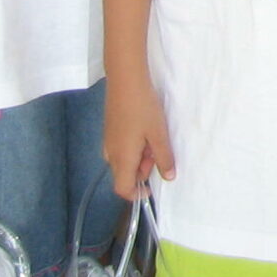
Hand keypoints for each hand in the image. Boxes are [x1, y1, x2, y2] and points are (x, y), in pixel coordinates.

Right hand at [103, 74, 173, 200]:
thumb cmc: (143, 109)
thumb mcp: (158, 134)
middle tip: (158, 149)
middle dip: (143, 168)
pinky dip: (133, 146)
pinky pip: (120, 148)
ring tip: (153, 136)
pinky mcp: (109, 131)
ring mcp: (107, 141)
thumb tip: (168, 177)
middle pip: (125, 174)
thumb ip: (164, 158)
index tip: (151, 187)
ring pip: (124, 160)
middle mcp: (110, 154)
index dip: (136, 194)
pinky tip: (144, 129)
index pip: (122, 189)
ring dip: (140, 156)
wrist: (125, 81)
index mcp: (121, 159)